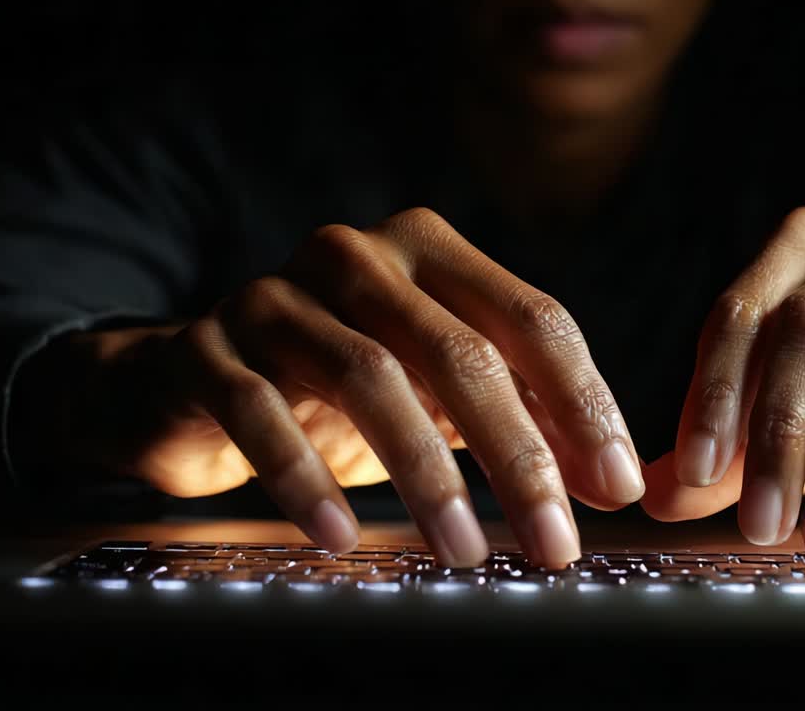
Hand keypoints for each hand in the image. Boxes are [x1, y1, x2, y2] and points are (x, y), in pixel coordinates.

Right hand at [23, 208, 643, 565]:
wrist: (186, 381)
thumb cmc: (335, 390)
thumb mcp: (436, 391)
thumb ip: (518, 415)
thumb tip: (606, 481)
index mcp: (429, 252)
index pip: (532, 318)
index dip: (584, 403)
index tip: (618, 486)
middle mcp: (357, 256)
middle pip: (460, 352)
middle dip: (520, 455)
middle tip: (556, 542)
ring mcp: (276, 297)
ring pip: (371, 378)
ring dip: (428, 476)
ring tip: (467, 552)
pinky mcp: (206, 349)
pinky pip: (260, 413)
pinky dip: (304, 479)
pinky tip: (342, 537)